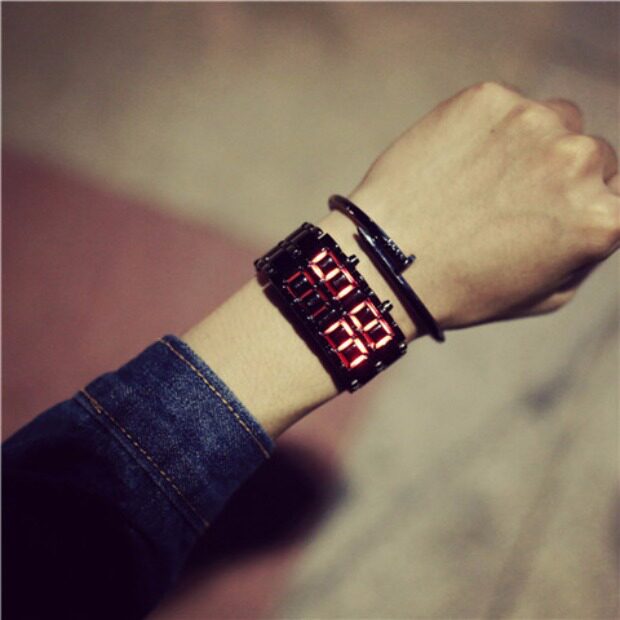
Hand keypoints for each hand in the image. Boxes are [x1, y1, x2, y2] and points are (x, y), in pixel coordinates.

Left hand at [341, 82, 618, 329]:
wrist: (385, 260)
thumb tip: (601, 208)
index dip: (588, 201)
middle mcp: (580, 160)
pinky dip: (488, 128)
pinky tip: (455, 163)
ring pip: (554, 119)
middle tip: (509, 200)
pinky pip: (505, 106)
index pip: (619, 192)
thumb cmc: (464, 288)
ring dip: (532, 143)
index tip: (554, 210)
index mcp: (604, 217)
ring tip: (482, 180)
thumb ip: (588, 246)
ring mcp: (534, 123)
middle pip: (591, 152)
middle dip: (560, 173)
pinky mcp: (488, 99)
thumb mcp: (547, 293)